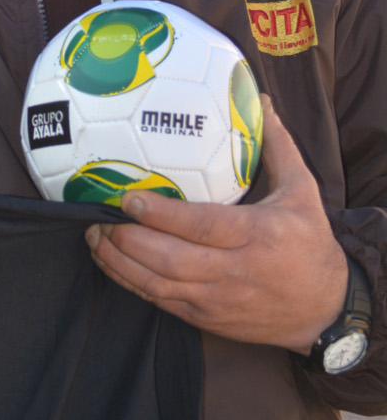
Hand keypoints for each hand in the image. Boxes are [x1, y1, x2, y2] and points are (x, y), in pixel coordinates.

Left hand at [84, 96, 348, 350]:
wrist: (326, 310)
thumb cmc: (310, 244)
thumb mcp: (302, 191)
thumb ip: (278, 146)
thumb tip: (261, 101)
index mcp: (258, 235)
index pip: (202, 227)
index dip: (161, 216)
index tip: (129, 200)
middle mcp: (235, 271)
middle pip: (171, 260)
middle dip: (128, 240)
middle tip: (98, 216)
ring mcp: (218, 299)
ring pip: (159, 285)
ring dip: (120, 262)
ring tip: (93, 236)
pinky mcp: (207, 318)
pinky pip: (161, 302)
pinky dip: (130, 283)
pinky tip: (110, 261)